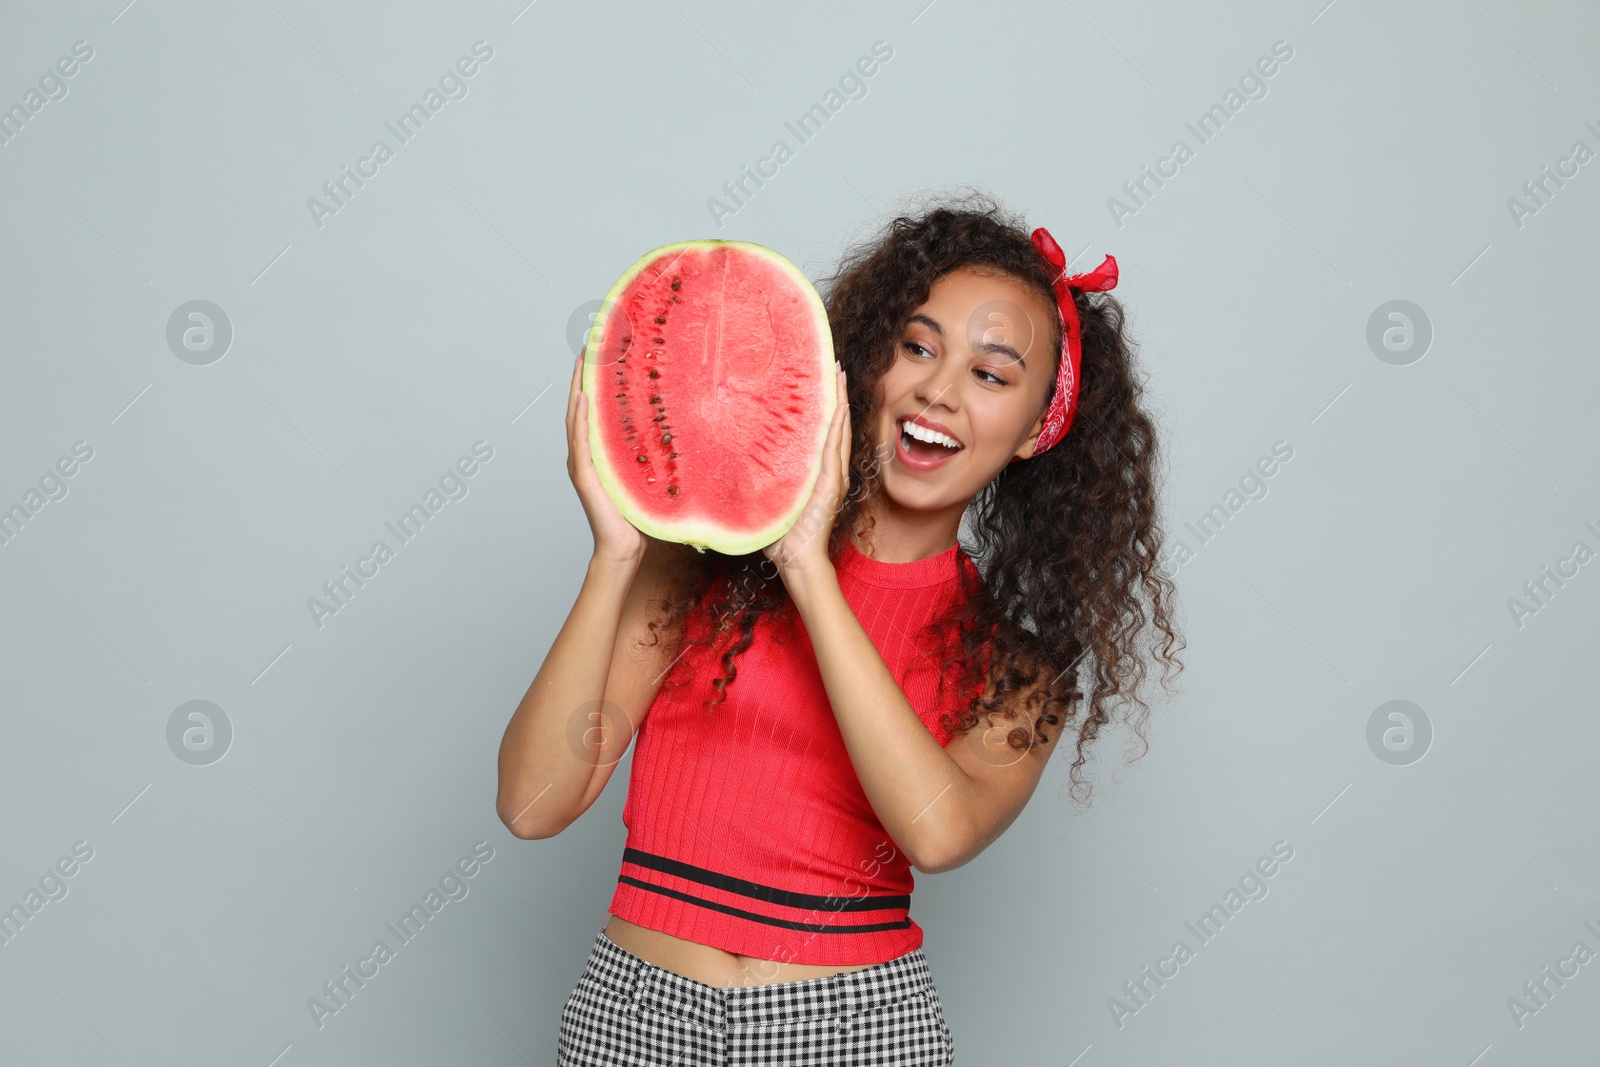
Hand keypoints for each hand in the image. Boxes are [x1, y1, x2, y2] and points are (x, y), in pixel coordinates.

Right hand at [566, 354, 645, 563]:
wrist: (626, 547)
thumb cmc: (640, 513)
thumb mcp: (650, 472)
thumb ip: (653, 449)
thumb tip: (683, 426)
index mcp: (600, 449)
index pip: (596, 407)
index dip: (597, 378)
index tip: (605, 349)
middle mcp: (587, 452)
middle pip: (582, 404)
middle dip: (585, 374)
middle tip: (592, 343)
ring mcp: (582, 463)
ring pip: (577, 417)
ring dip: (578, 387)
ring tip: (584, 360)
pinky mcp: (584, 475)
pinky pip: (580, 441)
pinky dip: (581, 418)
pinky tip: (584, 397)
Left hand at [762, 365, 849, 581]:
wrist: (795, 560)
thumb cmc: (779, 535)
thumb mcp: (765, 498)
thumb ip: (756, 479)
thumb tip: (725, 462)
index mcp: (813, 474)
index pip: (820, 433)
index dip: (822, 407)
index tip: (819, 381)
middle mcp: (827, 472)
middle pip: (834, 425)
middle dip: (835, 395)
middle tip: (835, 366)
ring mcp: (831, 478)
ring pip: (838, 432)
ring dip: (840, 402)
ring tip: (840, 376)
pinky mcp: (830, 485)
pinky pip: (835, 450)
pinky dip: (838, 427)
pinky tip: (840, 406)